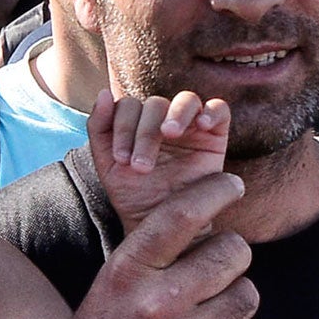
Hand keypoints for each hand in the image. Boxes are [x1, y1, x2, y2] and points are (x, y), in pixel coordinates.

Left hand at [90, 88, 231, 235]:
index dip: (122, 127)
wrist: (163, 225)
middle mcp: (162, 120)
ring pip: (186, 100)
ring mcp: (189, 126)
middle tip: (141, 166)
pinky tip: (202, 125)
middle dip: (144, 134)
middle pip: (154, 105)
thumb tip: (103, 93)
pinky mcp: (215, 135)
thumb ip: (99, 129)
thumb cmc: (135, 196)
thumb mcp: (108, 165)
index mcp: (136, 123)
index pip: (128, 106)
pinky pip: (219, 109)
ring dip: (176, 115)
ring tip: (170, 134)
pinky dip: (212, 111)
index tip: (120, 160)